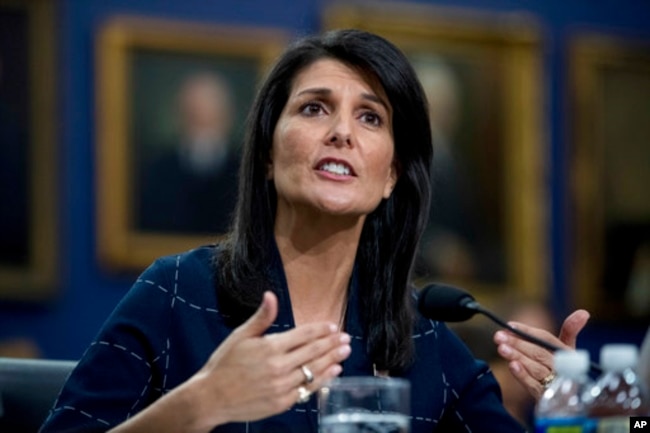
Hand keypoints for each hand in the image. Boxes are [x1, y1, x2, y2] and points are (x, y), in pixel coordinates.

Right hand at [189, 291, 350, 428]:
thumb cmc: (224, 363)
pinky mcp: (282, 402)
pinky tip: (333, 372)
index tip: (333, 326)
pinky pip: (307, 390)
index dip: (321, 330)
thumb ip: (261, 317)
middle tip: (346, 338)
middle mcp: (279, 366)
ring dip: (332, 360)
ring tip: (345, 352)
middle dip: (332, 343)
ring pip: (314, 371)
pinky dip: (323, 380)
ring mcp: (282, 386)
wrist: (211, 397)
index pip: (304, 335)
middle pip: (313, 352)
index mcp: (270, 347)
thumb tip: (271, 295)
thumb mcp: (240, 336)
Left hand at [493, 309, 589, 398]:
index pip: (546, 339)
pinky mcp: (546, 397)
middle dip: (518, 343)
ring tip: (502, 348)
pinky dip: (523, 376)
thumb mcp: (567, 351)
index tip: (510, 325)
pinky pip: (534, 386)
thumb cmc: (565, 370)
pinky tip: (511, 366)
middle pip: (539, 353)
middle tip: (499, 336)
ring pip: (535, 368)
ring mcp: (555, 383)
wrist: (570, 402)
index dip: (528, 331)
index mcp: (567, 354)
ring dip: (518, 357)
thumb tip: (583, 312)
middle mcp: (563, 368)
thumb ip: (570, 331)